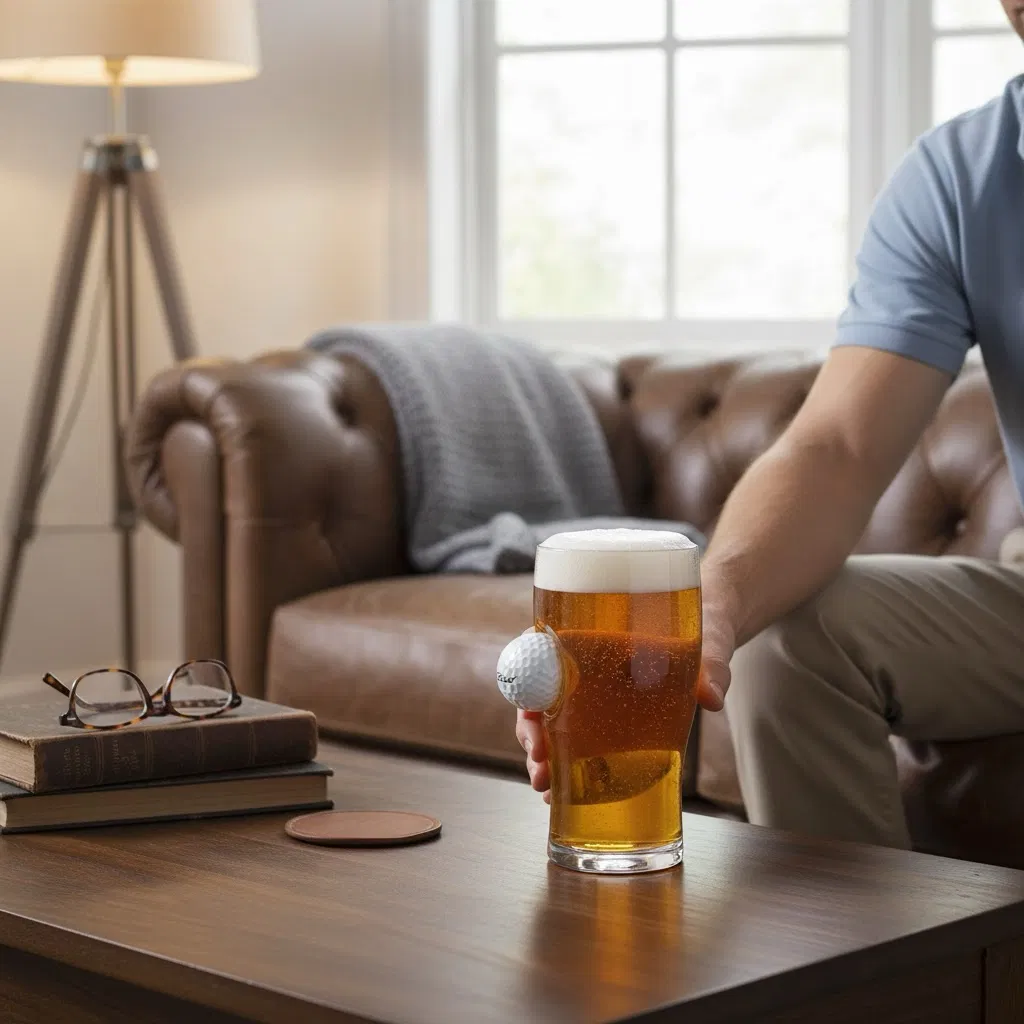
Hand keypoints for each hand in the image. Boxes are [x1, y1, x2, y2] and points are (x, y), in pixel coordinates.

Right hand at [515, 607, 737, 801]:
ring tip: (546, 789)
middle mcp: (586, 665)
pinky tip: (563, 794)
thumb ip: (710, 664)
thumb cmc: (701, 626)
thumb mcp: (709, 640)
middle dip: (531, 731)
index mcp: (595, 634)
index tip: (531, 709)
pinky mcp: (611, 721)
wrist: (712, 633)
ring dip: (543, 756)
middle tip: (540, 763)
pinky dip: (565, 767)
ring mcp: (595, 696)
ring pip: (551, 722)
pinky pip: (577, 742)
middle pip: (539, 694)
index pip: (541, 648)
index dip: (528, 678)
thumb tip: (710, 697)